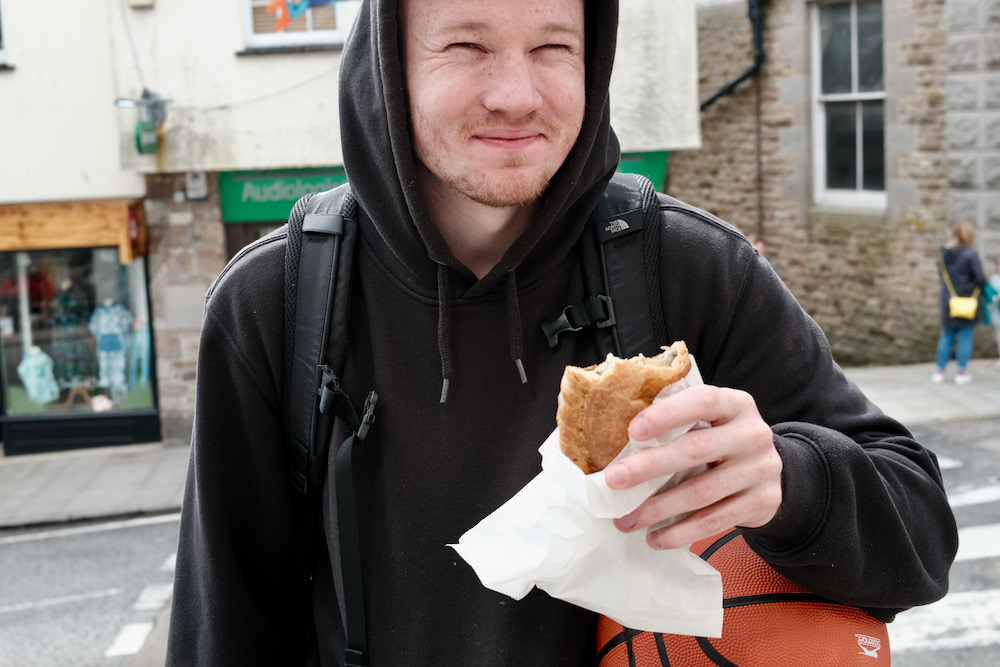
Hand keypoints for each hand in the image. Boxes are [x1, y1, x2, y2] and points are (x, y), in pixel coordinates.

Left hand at [604, 384, 781, 549]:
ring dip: (659, 508)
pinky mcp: (762, 503)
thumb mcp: (712, 422)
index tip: (633, 431)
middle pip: (697, 449)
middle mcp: (753, 435)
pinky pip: (715, 521)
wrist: (769, 471)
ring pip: (702, 492)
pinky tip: (655, 538)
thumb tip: (622, 447)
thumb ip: (680, 424)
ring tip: (626, 519)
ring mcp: (761, 470)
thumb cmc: (723, 442)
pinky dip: (681, 532)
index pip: (702, 401)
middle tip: (614, 480)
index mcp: (736, 405)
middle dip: (650, 467)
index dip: (667, 414)